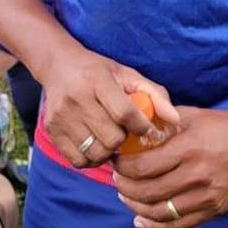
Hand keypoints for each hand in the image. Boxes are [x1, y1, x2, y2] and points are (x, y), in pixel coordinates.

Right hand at [39, 48, 177, 168]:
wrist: (58, 66)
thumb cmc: (99, 72)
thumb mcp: (127, 75)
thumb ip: (155, 95)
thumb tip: (175, 121)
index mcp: (97, 80)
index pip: (125, 113)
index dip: (142, 127)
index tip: (148, 131)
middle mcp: (77, 98)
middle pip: (112, 138)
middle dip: (124, 141)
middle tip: (125, 135)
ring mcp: (61, 116)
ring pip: (96, 153)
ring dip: (108, 152)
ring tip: (110, 140)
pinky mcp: (52, 131)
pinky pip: (78, 161)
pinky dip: (91, 159)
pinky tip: (95, 145)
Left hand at [112, 106, 227, 227]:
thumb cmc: (221, 125)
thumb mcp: (190, 116)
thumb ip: (163, 123)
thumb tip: (135, 128)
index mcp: (189, 148)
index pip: (144, 166)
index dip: (123, 167)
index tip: (115, 162)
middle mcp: (197, 174)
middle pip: (148, 192)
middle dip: (125, 188)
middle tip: (117, 179)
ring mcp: (207, 195)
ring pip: (161, 212)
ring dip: (136, 208)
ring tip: (126, 198)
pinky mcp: (215, 209)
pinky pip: (180, 225)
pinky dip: (156, 225)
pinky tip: (141, 219)